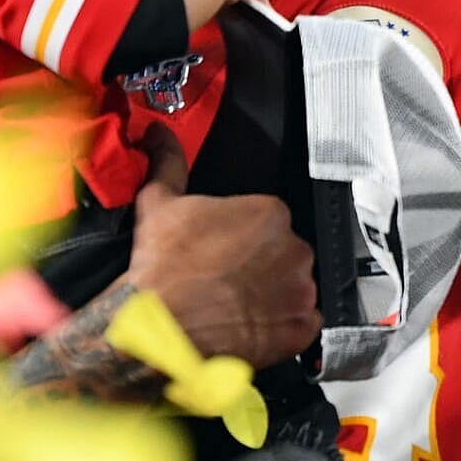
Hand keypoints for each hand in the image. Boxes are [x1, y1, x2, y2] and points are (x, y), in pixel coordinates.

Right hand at [123, 135, 318, 369]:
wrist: (158, 329)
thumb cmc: (161, 268)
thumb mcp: (159, 203)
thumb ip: (168, 162)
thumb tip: (158, 132)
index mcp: (271, 212)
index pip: (267, 221)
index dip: (243, 238)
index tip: (223, 251)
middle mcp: (296, 246)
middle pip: (284, 252)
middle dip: (262, 265)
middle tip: (228, 280)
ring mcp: (302, 288)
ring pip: (295, 286)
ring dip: (274, 295)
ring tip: (236, 305)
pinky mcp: (302, 326)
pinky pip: (303, 323)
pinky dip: (284, 326)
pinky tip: (253, 326)